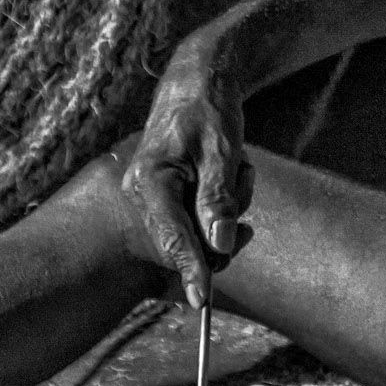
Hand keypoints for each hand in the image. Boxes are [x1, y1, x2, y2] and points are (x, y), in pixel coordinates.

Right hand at [122, 38, 254, 308]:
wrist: (198, 84)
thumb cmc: (209, 110)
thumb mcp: (221, 150)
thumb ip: (218, 198)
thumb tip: (220, 246)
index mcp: (149, 180)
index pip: (172, 236)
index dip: (191, 269)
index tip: (203, 301)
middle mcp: (144, 194)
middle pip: (189, 241)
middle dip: (223, 223)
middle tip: (240, 180)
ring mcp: (155, 199)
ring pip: (201, 232)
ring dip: (228, 207)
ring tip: (235, 166)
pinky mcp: (170, 199)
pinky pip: (202, 220)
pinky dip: (223, 203)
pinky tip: (228, 172)